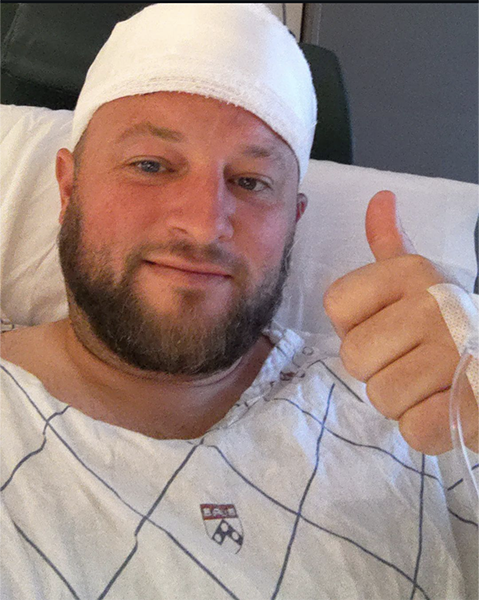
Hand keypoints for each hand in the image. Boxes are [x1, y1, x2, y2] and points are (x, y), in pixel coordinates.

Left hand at [323, 190, 478, 454]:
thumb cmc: (448, 324)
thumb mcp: (418, 279)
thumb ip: (389, 243)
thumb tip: (379, 198)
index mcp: (410, 271)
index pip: (336, 304)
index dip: (355, 326)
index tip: (388, 326)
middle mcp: (434, 303)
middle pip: (354, 356)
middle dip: (379, 368)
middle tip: (413, 360)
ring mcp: (455, 353)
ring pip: (382, 396)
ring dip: (403, 400)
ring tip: (432, 383)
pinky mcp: (470, 406)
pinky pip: (414, 429)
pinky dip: (427, 428)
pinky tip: (447, 406)